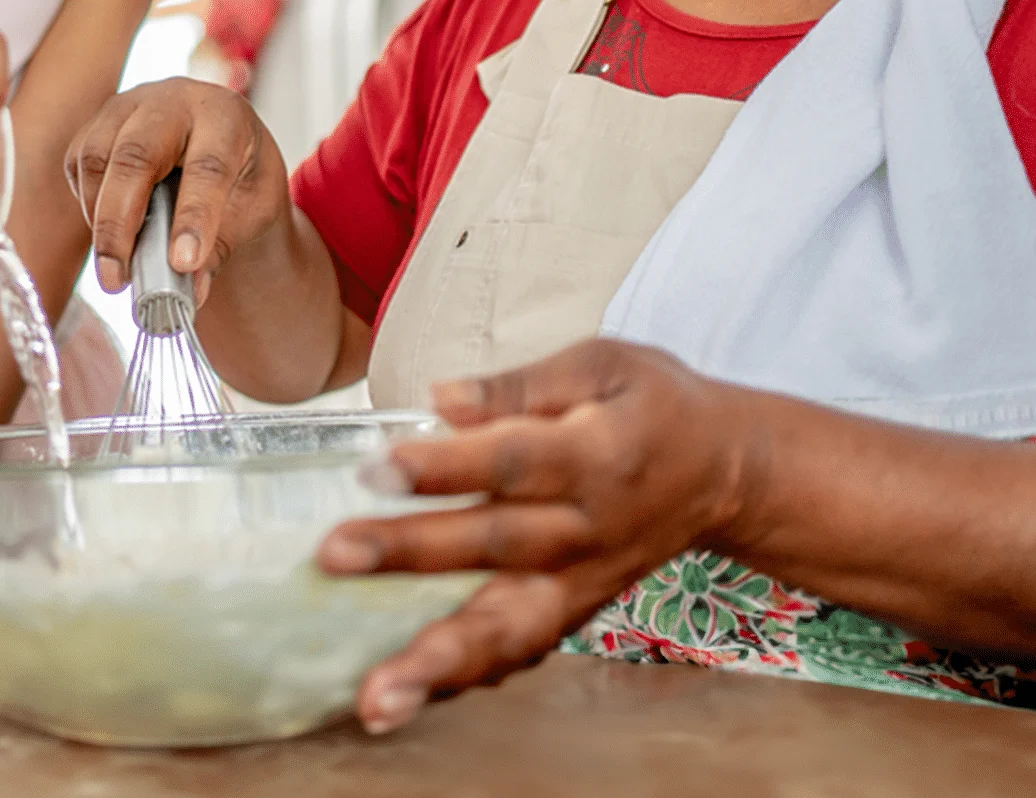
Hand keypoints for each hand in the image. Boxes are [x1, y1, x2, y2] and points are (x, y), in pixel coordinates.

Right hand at [64, 78, 290, 297]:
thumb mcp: (251, 210)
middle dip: (121, 222)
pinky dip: (87, 204)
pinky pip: (79, 163)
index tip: (184, 264)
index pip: (208, 166)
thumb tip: (189, 293)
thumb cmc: (241, 177)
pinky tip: (109, 231)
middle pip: (136, 154)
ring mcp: (131, 105)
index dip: (194, 216)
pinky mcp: (99, 122)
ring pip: (97, 157)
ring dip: (99, 218)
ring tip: (115, 266)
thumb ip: (222, 248)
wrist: (223, 145)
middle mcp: (174, 100)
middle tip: (117, 278)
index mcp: (225, 115)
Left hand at [317, 339, 760, 733]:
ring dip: (439, 665)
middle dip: (410, 554)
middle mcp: (587, 528)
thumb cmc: (654, 403)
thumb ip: (520, 384)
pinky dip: (471, 679)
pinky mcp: (579, 610)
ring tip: (376, 697)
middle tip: (334, 556)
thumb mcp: (602, 363)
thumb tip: (440, 399)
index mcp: (595, 454)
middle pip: (493, 546)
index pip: (508, 460)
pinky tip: (412, 698)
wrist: (726, 470)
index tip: (373, 467)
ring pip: (511, 629)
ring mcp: (584, 581)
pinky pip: (524, 651)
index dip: (441, 465)